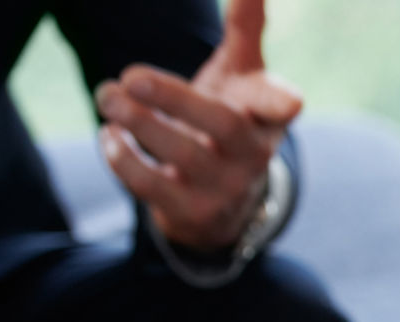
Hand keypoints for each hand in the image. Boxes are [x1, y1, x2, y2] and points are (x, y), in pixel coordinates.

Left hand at [94, 0, 299, 250]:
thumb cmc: (231, 119)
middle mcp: (254, 153)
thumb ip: (245, 32)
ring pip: (181, 154)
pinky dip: (123, 158)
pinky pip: (153, 186)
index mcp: (269, 116)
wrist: (224, 198)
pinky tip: (109, 134)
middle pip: (222, 125)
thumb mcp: (241, 78)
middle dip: (174, 98)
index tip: (292, 102)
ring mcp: (227, 187)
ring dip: (137, 121)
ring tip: (107, 95)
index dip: (280, 100)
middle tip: (130, 76)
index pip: (277, 104)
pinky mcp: (194, 212)